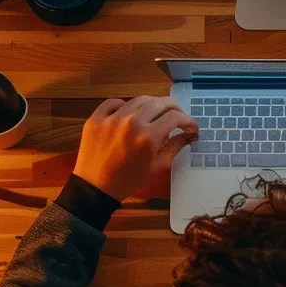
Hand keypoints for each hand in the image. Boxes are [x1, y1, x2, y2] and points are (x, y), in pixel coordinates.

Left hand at [72, 96, 197, 201]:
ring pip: (139, 99)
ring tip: (155, 114)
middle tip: (177, 116)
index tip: (190, 126)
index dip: (187, 120)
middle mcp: (131, 122)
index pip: (175, 117)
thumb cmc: (128, 180)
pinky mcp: (96, 118)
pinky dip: (124, 105)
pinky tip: (129, 113)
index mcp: (148, 137)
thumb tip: (189, 134)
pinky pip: (113, 102)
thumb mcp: (157, 166)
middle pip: (160, 103)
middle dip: (174, 108)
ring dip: (152, 105)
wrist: (96, 187)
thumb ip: (175, 146)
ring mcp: (112, 118)